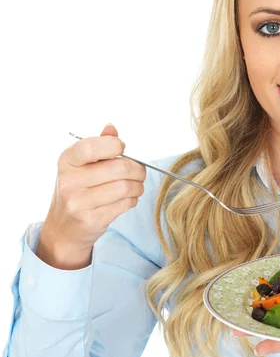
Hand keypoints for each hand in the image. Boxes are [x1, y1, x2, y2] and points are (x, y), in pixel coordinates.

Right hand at [38, 123, 145, 267]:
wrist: (63, 228)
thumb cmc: (77, 190)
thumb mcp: (81, 165)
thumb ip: (98, 145)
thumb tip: (111, 128)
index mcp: (67, 161)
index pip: (91, 147)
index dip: (114, 145)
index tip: (122, 148)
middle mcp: (69, 181)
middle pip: (119, 168)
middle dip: (137, 169)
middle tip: (139, 171)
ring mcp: (78, 203)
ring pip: (125, 187)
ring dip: (137, 186)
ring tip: (135, 186)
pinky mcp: (91, 220)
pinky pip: (124, 204)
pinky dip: (132, 199)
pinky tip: (127, 198)